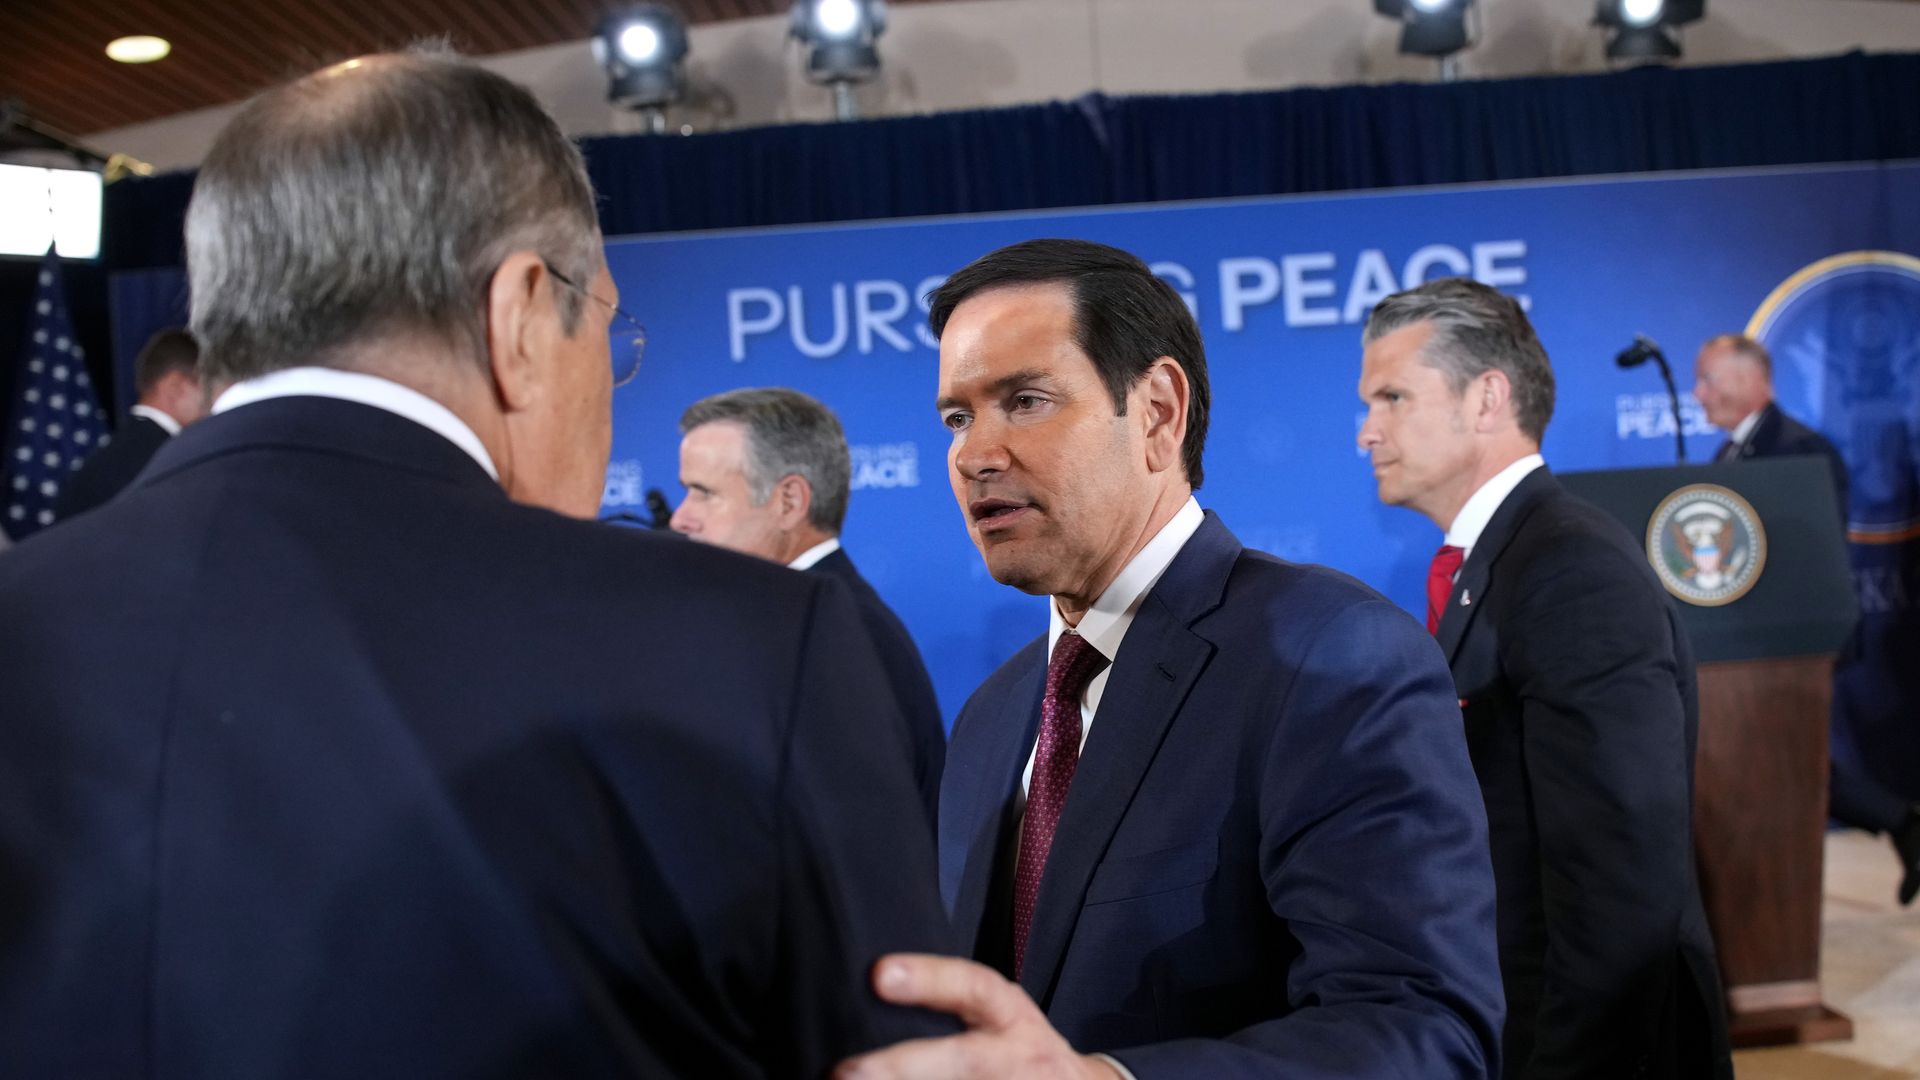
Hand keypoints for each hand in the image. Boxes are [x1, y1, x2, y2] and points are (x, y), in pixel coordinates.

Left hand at [834, 954, 1120, 1079]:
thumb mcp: (998, 1013)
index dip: (930, 979)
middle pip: (964, 1060)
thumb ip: (949, 1004)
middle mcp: (1013, 1057)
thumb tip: (874, 988)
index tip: (880, 975)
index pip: (973, 986)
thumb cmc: (1017, 1046)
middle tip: (844, 1072)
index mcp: (1008, 1014)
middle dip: (905, 1067)